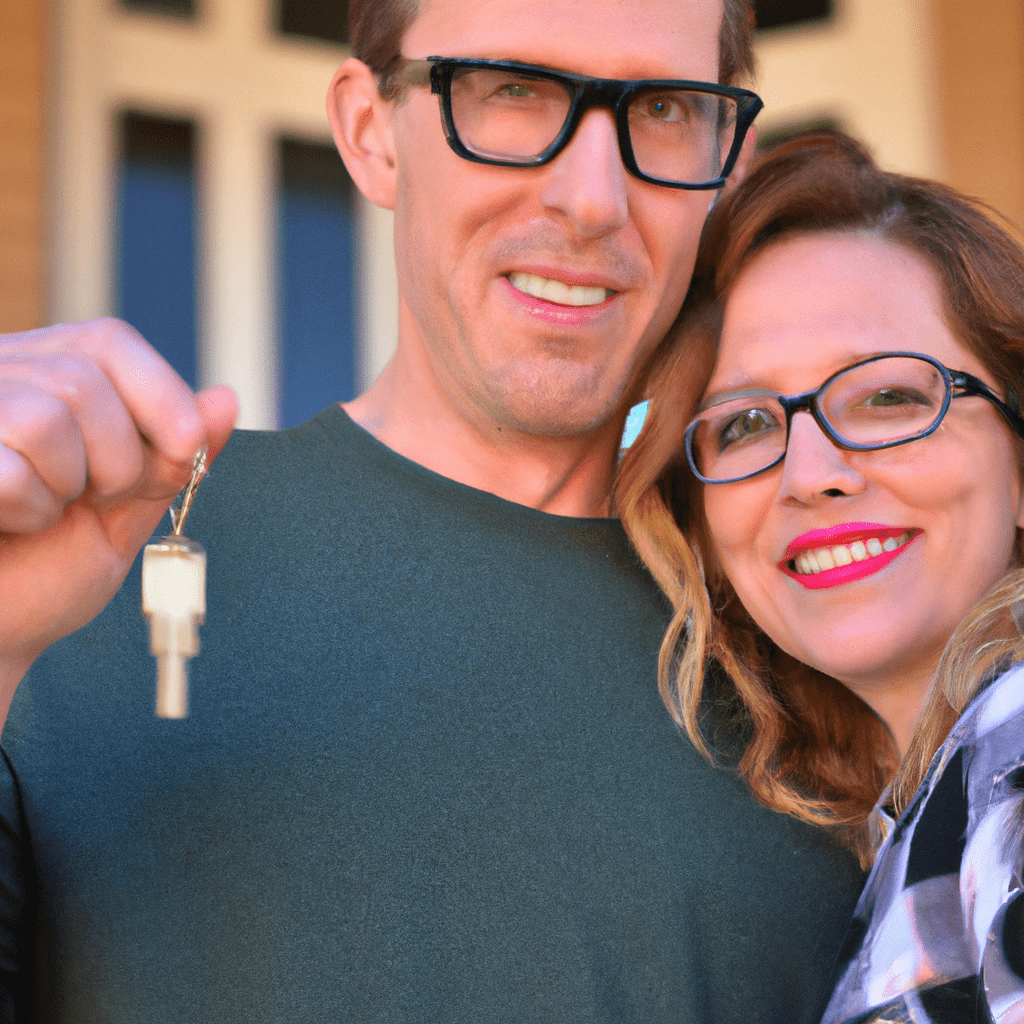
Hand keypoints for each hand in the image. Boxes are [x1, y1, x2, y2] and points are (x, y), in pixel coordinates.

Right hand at [0, 319, 237, 721]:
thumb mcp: (126, 508)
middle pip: (84, 380)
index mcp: (41, 376)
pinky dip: (26, 511)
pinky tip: (8, 524)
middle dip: (116, 459)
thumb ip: (170, 457)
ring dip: (66, 486)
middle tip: (91, 499)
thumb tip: (225, 399)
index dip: (161, 395)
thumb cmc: (45, 570)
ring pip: (46, 417)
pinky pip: (8, 470)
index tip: (182, 448)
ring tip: (44, 510)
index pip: (110, 342)